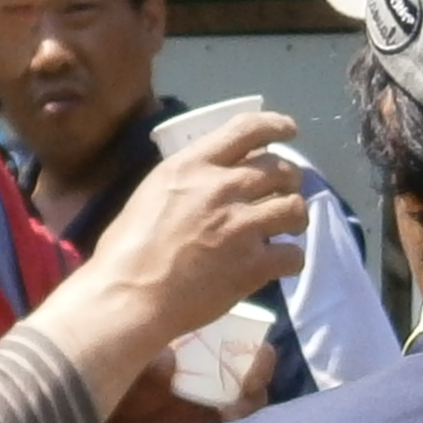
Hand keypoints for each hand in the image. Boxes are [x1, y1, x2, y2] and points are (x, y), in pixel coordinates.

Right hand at [32, 114, 307, 414]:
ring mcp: (241, 226)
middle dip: (289, 179)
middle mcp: (222, 188)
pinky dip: (290, 259)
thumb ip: (188, 178)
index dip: (276, 125)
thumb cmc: (127, 248)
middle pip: (280, 168)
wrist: (129, 297)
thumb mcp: (153, 192)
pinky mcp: (253, 265)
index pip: (247, 129)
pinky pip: (293, 254)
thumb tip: (215, 175)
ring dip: (295, 217)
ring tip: (288, 228)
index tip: (289, 130)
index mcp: (192, 166)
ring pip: (295, 207)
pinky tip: (279, 263)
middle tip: (283, 192)